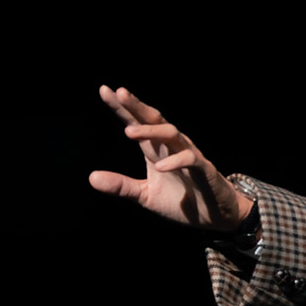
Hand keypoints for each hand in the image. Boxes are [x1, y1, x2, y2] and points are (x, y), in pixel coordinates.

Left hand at [89, 85, 253, 229]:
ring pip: (171, 134)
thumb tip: (91, 177)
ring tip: (129, 132)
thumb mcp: (146, 196)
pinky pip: (190, 159)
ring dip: (151, 131)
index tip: (104, 90)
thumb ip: (121, 186)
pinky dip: (175, 161)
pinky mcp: (204, 169)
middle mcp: (171, 147)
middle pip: (154, 120)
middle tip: (120, 93)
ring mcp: (189, 155)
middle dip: (137, 106)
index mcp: (155, 150)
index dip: (122, 108)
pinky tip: (160, 166)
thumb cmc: (181, 201)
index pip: (136, 123)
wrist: (214, 216)